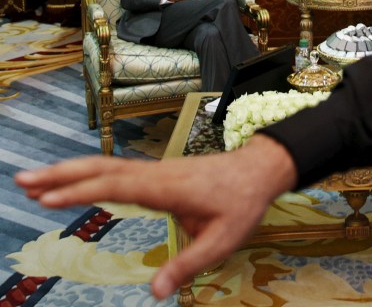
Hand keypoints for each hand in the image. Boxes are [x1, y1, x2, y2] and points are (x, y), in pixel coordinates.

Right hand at [15, 135, 296, 298]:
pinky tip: (72, 182)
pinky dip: (89, 173)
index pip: (117, 186)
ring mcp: (155, 171)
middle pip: (102, 169)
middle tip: (23, 181)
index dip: (81, 191)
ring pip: (106, 166)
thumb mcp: (223, 240)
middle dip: (61, 175)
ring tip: (33, 181)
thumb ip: (189, 264)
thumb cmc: (243, 203)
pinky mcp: (157, 173)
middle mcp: (156, 174)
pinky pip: (116, 170)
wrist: (260, 170)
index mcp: (167, 188)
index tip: (47, 198)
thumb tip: (155, 292)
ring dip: (70, 171)